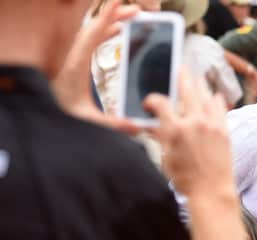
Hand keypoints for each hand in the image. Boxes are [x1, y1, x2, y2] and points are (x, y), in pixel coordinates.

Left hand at [51, 0, 139, 133]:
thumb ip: (111, 123)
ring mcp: (73, 52)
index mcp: (75, 62)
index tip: (119, 2)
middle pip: (95, 26)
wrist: (38, 109)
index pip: (92, 33)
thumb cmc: (60, 111)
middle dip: (116, 15)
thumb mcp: (85, 118)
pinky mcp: (74, 55)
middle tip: (137, 11)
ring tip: (133, 17)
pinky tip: (119, 31)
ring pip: (93, 29)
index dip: (107, 16)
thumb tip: (135, 127)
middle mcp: (72, 52)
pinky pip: (92, 36)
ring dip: (112, 22)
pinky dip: (106, 30)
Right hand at [143, 69, 234, 197]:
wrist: (211, 191)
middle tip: (181, 68)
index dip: (152, 100)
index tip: (150, 103)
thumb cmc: (186, 179)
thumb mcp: (166, 158)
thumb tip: (154, 126)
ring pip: (205, 95)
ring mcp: (211, 124)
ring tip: (197, 77)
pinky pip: (220, 108)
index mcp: (174, 129)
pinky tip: (214, 95)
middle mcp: (193, 122)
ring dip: (200, 84)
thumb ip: (161, 137)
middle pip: (186, 89)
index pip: (160, 103)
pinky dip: (216, 100)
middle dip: (181, 76)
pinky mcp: (224, 130)